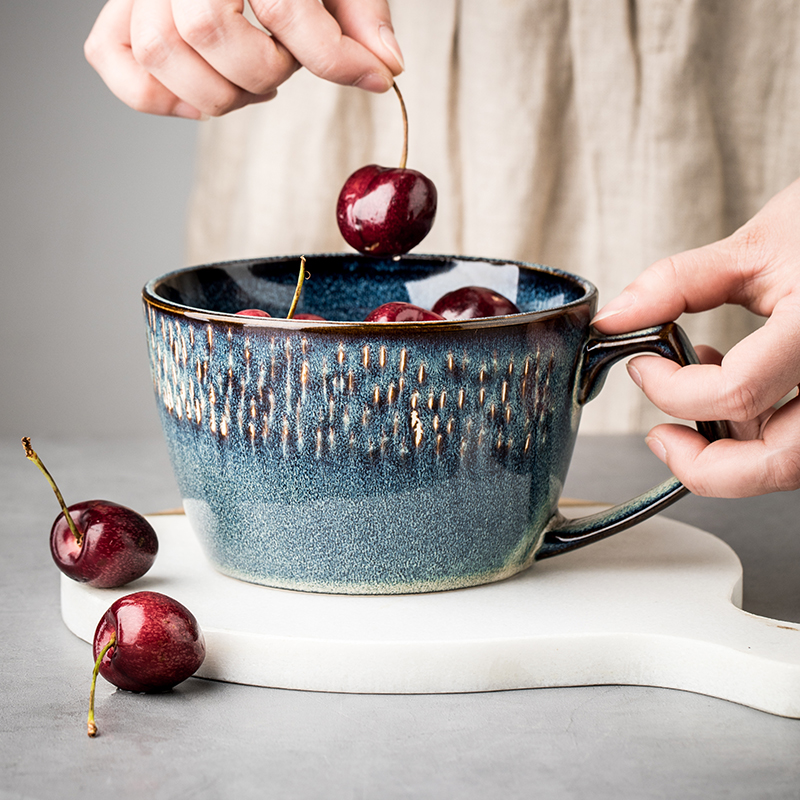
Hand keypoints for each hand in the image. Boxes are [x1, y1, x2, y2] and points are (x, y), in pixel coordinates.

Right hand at [84, 0, 403, 118]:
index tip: (374, 76)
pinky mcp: (123, 3)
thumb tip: (385, 67)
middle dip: (260, 71)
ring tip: (252, 78)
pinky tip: (202, 96)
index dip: (334, 57)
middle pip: (202, 30)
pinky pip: (111, 56)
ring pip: (158, 51)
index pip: (282, 6)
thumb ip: (361, 12)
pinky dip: (157, 95)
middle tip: (284, 66)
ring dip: (217, 90)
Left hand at [592, 177, 799, 497]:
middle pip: (779, 462)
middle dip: (705, 466)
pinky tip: (738, 396)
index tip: (642, 365)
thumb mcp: (759, 243)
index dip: (670, 389)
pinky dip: (765, 436)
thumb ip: (677, 284)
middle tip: (662, 438)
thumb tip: (615, 318)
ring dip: (736, 452)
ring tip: (698, 403)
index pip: (737, 392)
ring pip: (795, 463)